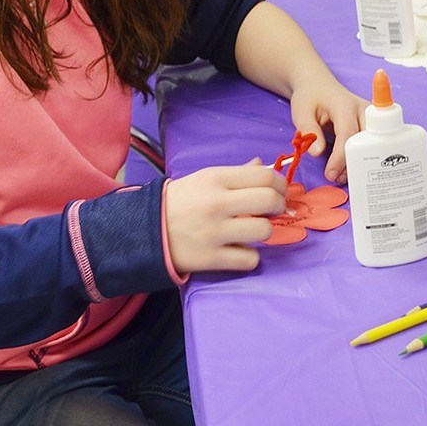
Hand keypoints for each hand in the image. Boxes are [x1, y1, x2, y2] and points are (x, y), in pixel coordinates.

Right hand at [163, 159, 286, 274]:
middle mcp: (216, 203)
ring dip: (264, 232)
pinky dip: (249, 256)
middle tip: (271, 211)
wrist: (146, 228)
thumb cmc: (180, 201)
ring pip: (264, 231)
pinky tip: (238, 249)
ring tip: (252, 231)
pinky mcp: (211, 258)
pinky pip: (250, 259)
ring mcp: (214, 232)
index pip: (265, 176)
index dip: (280, 184)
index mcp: (215, 178)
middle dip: (278, 206)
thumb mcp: (204, 179)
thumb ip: (237, 173)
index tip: (278, 192)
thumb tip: (265, 166)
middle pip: (270, 200)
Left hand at [288, 81, 367, 184]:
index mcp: (344, 104)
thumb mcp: (301, 111)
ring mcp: (372, 118)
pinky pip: (373, 146)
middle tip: (337, 178)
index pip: (348, 133)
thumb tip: (317, 153)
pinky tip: (350, 170)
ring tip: (341, 176)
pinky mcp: (374, 126)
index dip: (341, 157)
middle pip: (366, 142)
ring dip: (359, 164)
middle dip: (353, 164)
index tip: (331, 174)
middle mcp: (364, 110)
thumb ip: (308, 130)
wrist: (319, 86)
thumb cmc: (310, 97)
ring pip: (373, 146)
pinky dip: (364, 160)